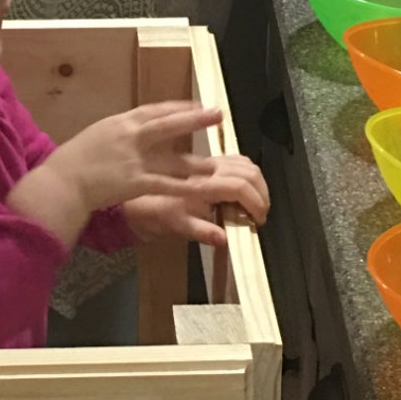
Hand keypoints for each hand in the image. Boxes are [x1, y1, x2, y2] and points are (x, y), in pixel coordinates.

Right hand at [8, 101, 220, 248]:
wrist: (61, 181)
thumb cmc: (72, 161)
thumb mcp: (95, 137)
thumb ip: (117, 134)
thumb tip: (130, 133)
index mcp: (119, 123)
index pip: (153, 110)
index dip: (177, 108)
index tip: (196, 105)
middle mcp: (129, 136)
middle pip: (168, 124)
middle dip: (194, 119)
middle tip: (217, 113)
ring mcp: (133, 159)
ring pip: (171, 158)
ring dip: (195, 161)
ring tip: (215, 163)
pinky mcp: (135, 181)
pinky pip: (166, 184)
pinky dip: (184, 187)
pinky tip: (199, 190)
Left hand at [125, 154, 269, 247]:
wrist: (139, 198)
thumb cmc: (157, 213)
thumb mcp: (178, 226)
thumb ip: (202, 231)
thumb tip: (224, 239)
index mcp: (201, 182)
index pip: (239, 186)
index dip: (256, 203)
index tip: (258, 220)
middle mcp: (207, 167)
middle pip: (249, 171)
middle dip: (261, 193)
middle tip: (260, 214)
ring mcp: (210, 162)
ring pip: (246, 164)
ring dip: (257, 183)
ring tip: (255, 204)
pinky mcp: (210, 161)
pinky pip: (238, 161)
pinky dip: (248, 175)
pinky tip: (246, 191)